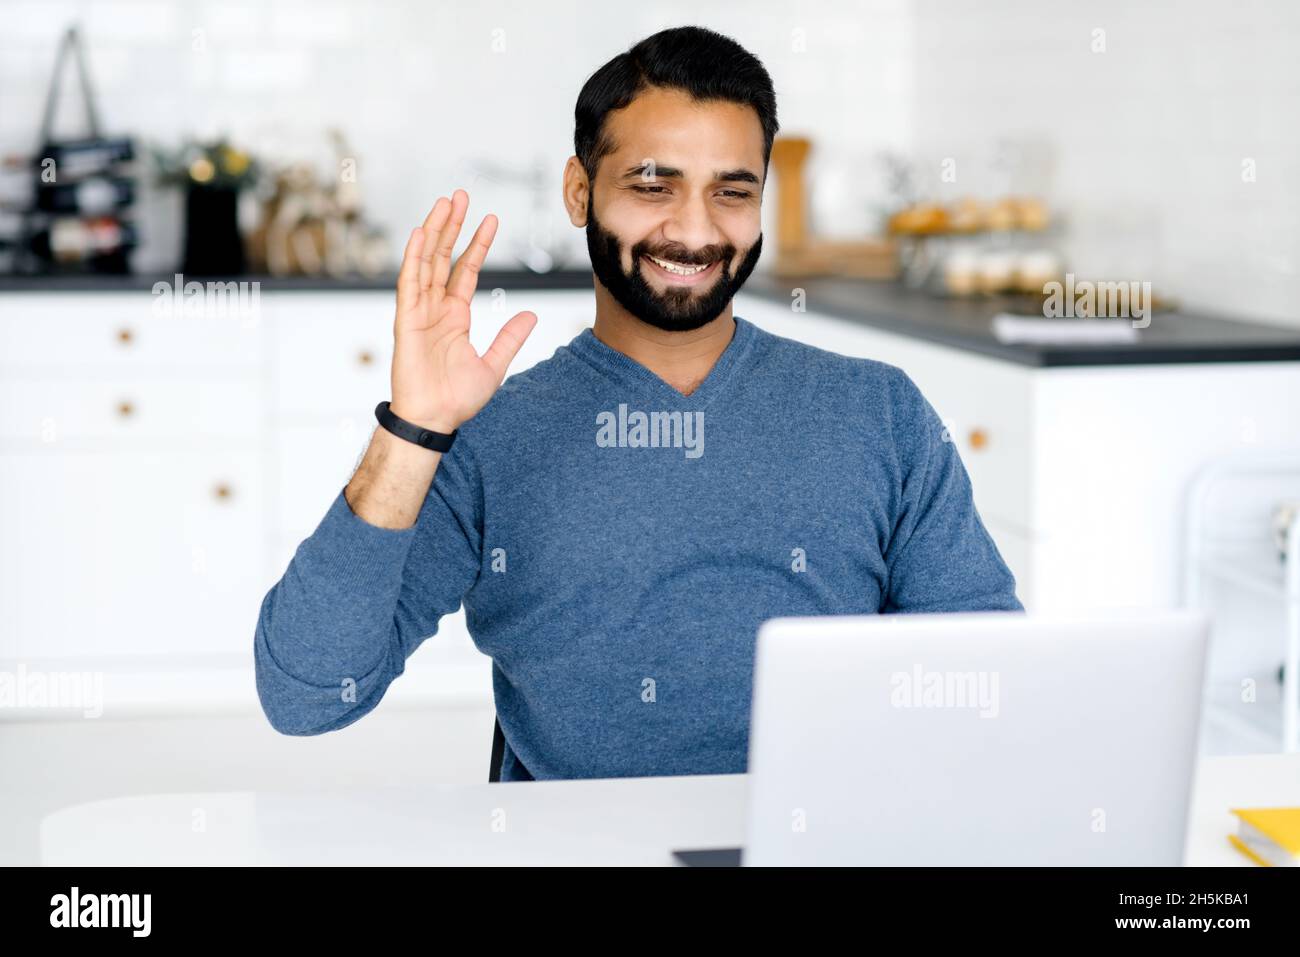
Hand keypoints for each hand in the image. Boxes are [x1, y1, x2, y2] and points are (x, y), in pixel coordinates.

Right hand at [389, 190, 536, 432]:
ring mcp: (419, 312)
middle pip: (443, 257)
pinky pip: (409, 283)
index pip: (466, 270)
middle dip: (452, 226)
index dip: (477, 245)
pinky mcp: (406, 320)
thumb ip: (510, 338)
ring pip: (426, 262)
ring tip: (445, 203)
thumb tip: (532, 316)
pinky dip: (413, 257)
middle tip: (461, 195)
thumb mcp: (494, 365)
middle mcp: (435, 308)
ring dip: (434, 231)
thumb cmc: (457, 399)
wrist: (435, 420)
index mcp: (455, 316)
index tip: (490, 220)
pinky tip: (420, 233)